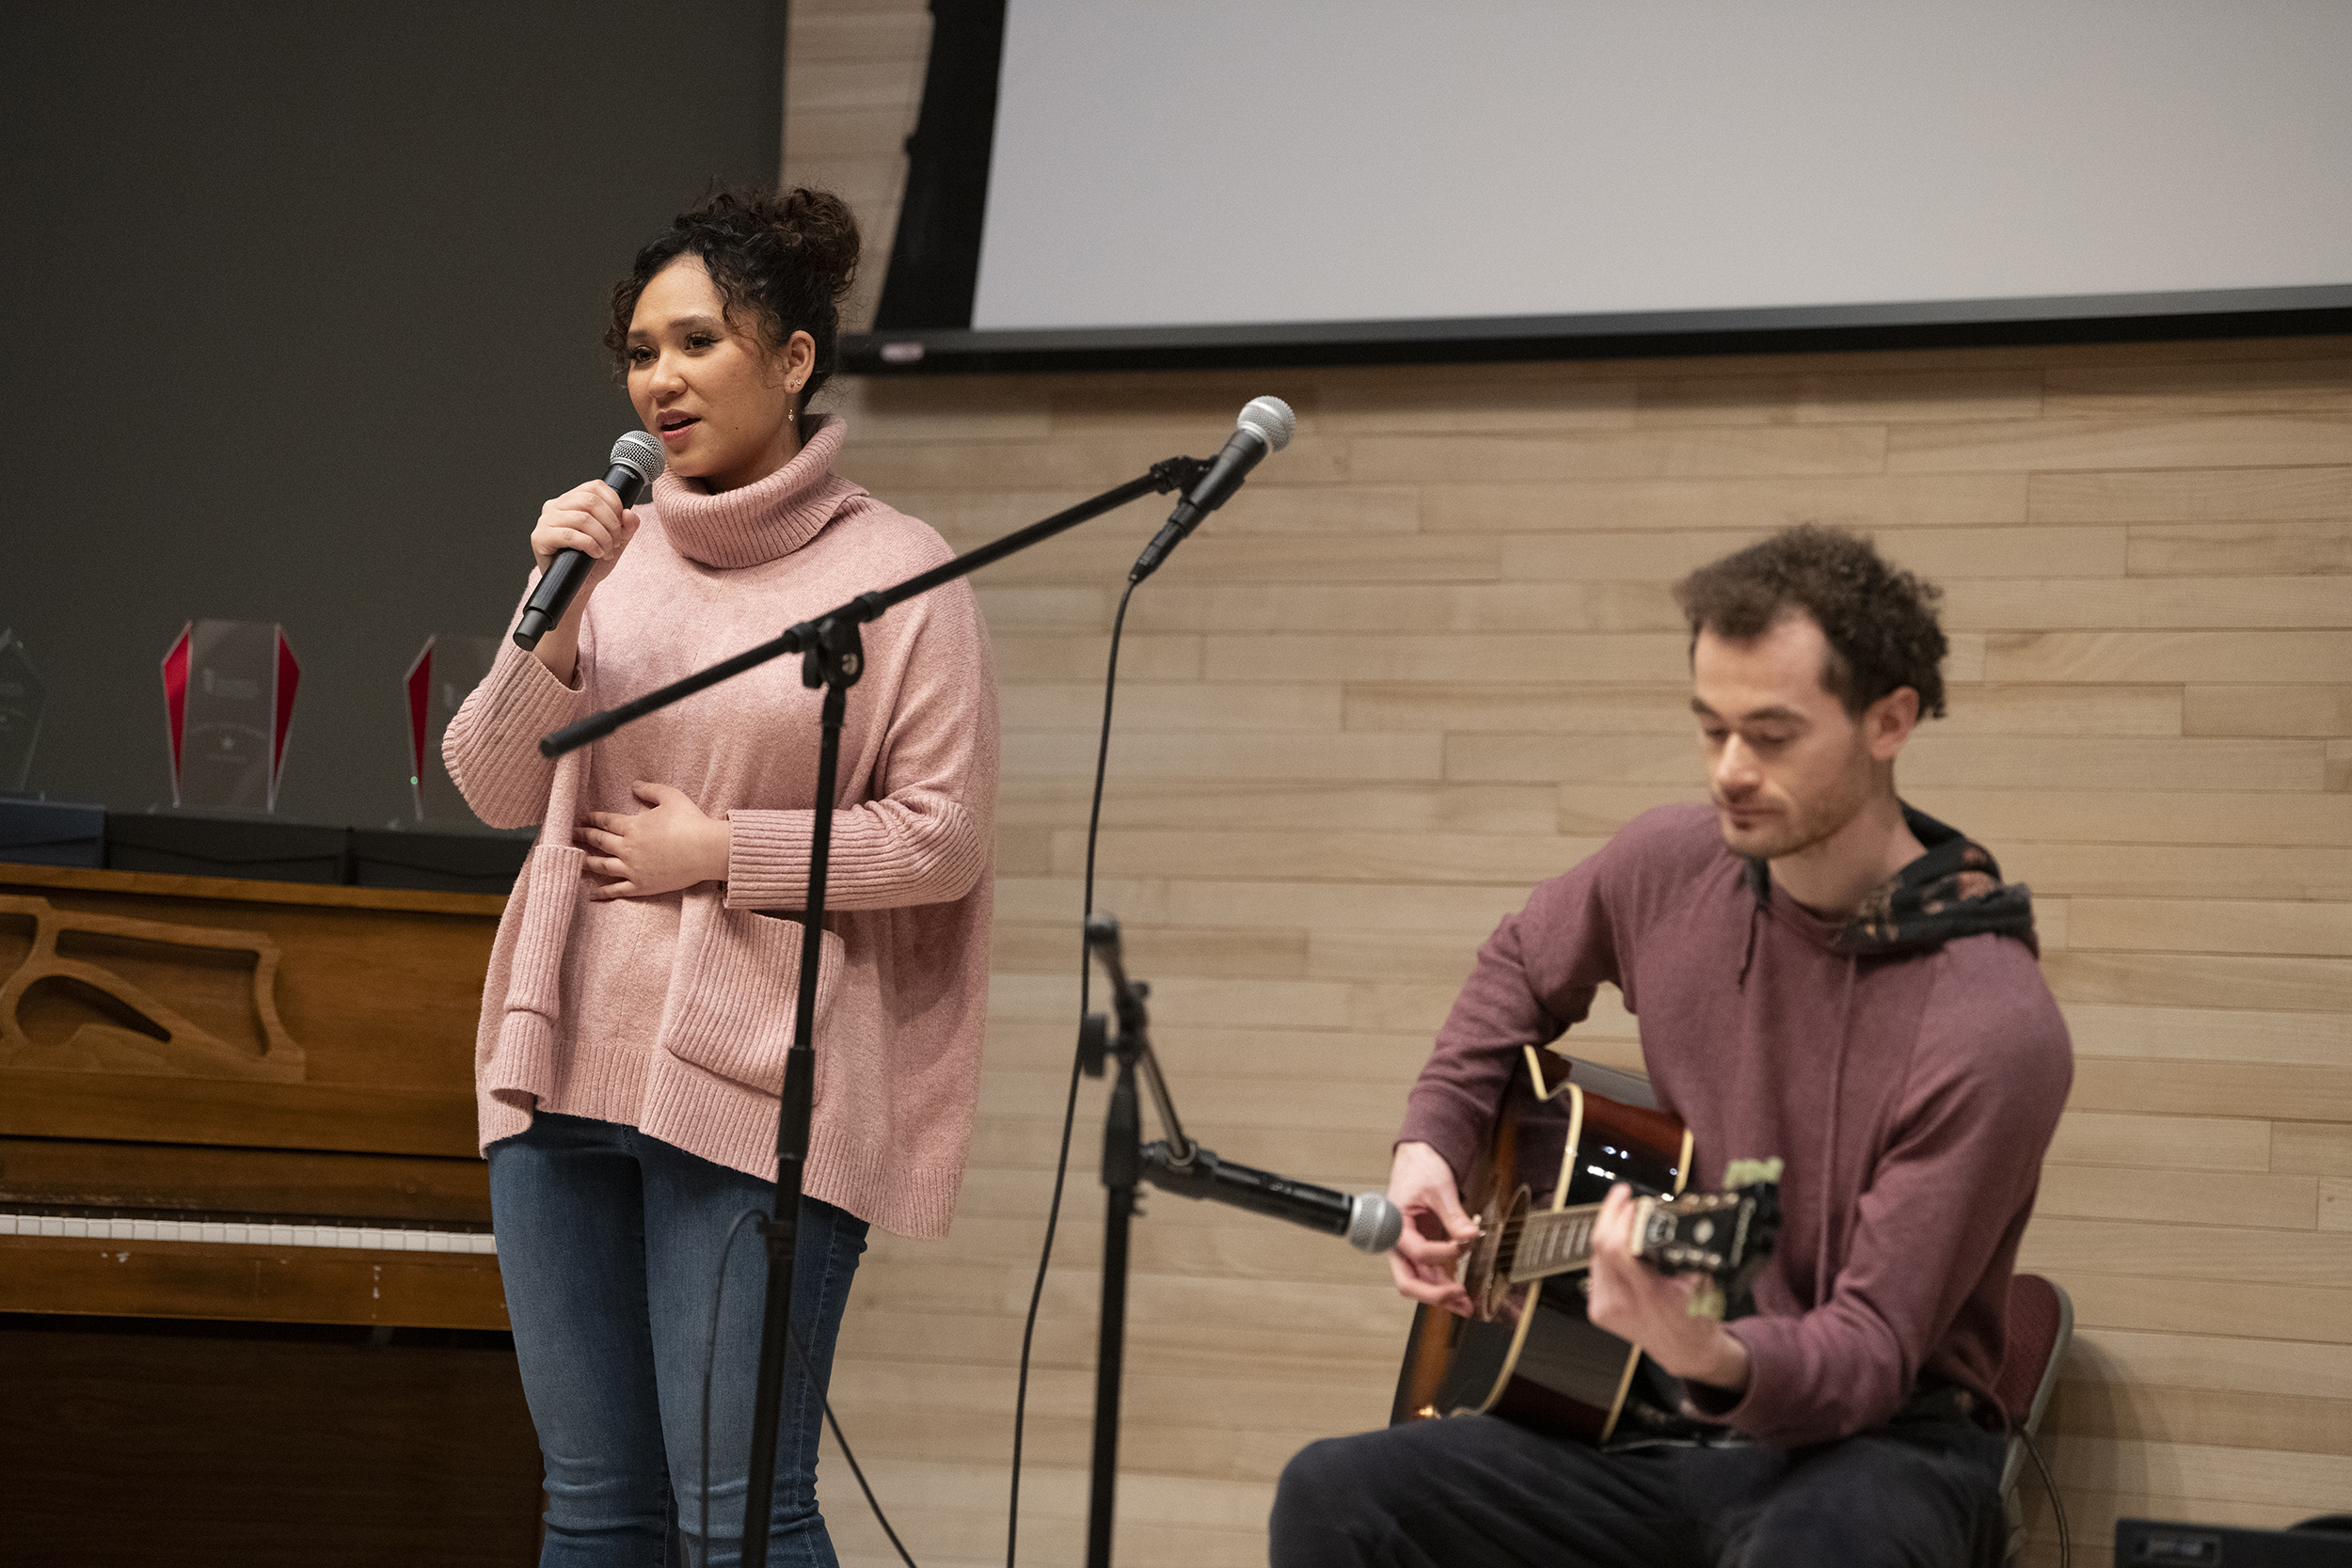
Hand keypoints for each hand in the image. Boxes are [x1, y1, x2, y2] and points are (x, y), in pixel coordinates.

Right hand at [525, 480, 639, 681]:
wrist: (577, 586)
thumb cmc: (592, 561)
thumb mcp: (616, 541)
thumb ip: (626, 527)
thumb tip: (630, 514)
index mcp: (571, 500)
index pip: (595, 487)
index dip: (614, 503)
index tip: (621, 524)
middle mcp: (555, 505)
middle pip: (590, 501)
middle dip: (611, 523)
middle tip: (615, 543)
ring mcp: (545, 521)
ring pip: (582, 518)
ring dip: (602, 537)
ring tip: (606, 551)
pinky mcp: (539, 538)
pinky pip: (570, 535)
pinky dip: (590, 545)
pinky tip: (596, 554)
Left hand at [577, 782, 728, 899]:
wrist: (707, 850)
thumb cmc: (691, 821)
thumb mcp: (671, 797)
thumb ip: (650, 790)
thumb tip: (635, 785)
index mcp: (632, 826)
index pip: (605, 821)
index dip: (592, 818)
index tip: (582, 818)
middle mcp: (627, 848)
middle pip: (599, 841)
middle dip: (584, 836)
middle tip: (572, 834)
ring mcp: (633, 869)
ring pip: (602, 866)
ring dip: (586, 861)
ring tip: (576, 859)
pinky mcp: (642, 886)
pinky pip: (617, 890)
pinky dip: (602, 892)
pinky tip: (591, 894)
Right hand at [1386, 1141, 1479, 1315]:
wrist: (1418, 1158)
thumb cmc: (1419, 1168)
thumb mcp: (1439, 1189)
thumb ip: (1453, 1215)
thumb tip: (1470, 1235)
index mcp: (1393, 1225)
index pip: (1417, 1251)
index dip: (1443, 1253)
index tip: (1464, 1245)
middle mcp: (1397, 1242)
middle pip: (1408, 1280)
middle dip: (1433, 1293)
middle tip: (1458, 1295)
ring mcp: (1409, 1248)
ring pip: (1420, 1282)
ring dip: (1442, 1295)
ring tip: (1466, 1305)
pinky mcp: (1421, 1248)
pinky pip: (1430, 1273)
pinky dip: (1444, 1285)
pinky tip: (1460, 1294)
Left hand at [1586, 1184, 1750, 1391]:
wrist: (1685, 1352)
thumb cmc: (1696, 1317)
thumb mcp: (1701, 1281)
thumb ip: (1686, 1252)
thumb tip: (1674, 1217)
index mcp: (1649, 1294)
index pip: (1618, 1246)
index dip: (1620, 1216)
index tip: (1631, 1199)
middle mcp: (1622, 1302)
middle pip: (1600, 1245)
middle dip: (1611, 1214)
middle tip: (1624, 1197)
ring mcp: (1605, 1308)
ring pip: (1595, 1255)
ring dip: (1608, 1231)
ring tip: (1624, 1217)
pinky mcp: (1597, 1311)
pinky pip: (1596, 1270)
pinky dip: (1606, 1254)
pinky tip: (1619, 1245)